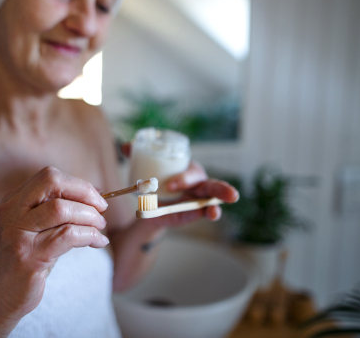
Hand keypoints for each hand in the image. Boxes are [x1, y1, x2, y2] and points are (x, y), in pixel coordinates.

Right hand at [0, 167, 107, 333]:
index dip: (77, 184)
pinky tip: (98, 242)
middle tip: (101, 208)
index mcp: (11, 202)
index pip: (48, 177)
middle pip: (51, 182)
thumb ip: (56, 210)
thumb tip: (94, 193)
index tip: (95, 198)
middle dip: (83, 191)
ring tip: (100, 227)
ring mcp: (17, 235)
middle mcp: (10, 213)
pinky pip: (67, 236)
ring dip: (89, 216)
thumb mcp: (34, 229)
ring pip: (61, 209)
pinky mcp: (28, 257)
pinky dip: (89, 235)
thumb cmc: (24, 261)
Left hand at [120, 143, 237, 227]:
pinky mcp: (193, 213)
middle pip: (212, 185)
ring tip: (224, 205)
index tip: (170, 185)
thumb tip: (127, 146)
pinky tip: (212, 214)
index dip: (183, 178)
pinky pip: (204, 213)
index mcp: (187, 170)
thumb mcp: (144, 170)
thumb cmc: (151, 182)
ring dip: (220, 201)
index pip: (191, 172)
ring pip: (213, 199)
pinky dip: (209, 213)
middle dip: (222, 189)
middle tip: (232, 195)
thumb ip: (137, 156)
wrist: (146, 206)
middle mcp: (197, 184)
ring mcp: (197, 200)